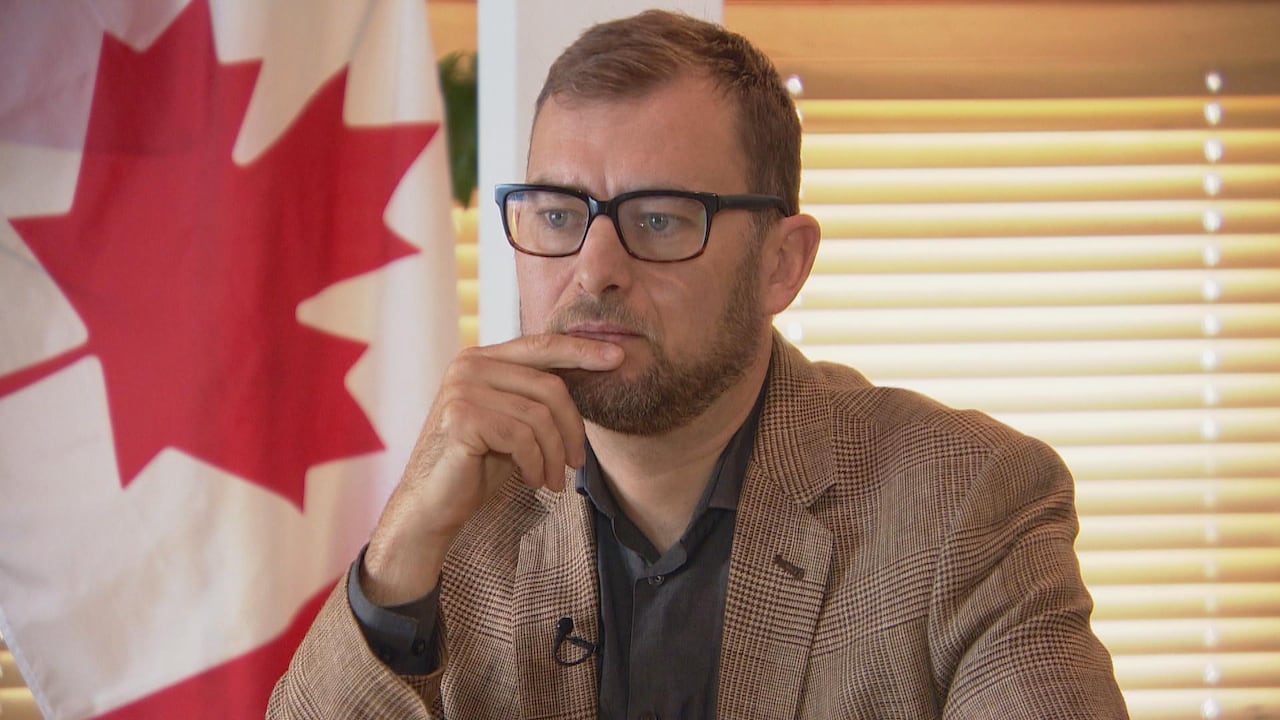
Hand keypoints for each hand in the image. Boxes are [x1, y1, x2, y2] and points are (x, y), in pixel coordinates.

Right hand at [360, 334, 622, 604]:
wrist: (432, 504)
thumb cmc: (476, 465)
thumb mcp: (512, 422)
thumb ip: (535, 395)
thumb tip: (591, 371)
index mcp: (480, 359)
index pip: (541, 345)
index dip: (581, 350)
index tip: (617, 358)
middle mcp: (468, 365)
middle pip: (549, 386)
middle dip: (572, 429)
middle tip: (577, 464)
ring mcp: (462, 389)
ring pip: (540, 416)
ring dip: (554, 455)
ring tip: (552, 480)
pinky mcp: (461, 418)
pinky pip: (522, 437)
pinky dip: (535, 464)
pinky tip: (532, 480)